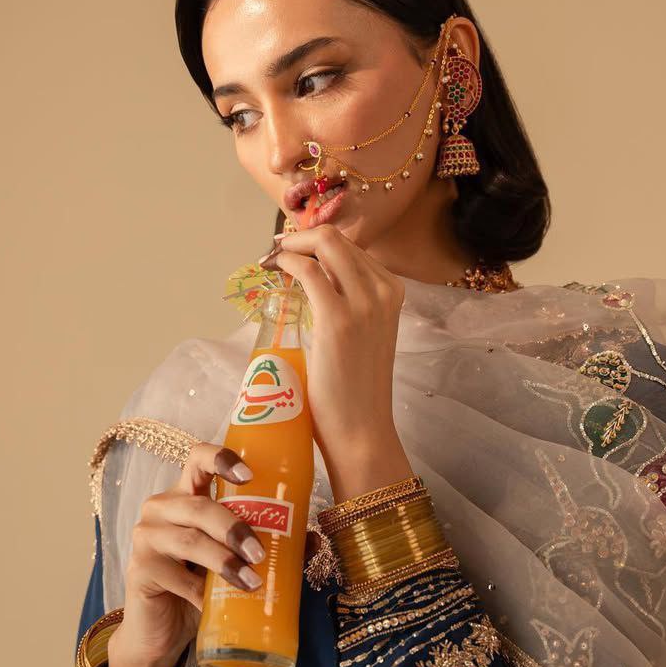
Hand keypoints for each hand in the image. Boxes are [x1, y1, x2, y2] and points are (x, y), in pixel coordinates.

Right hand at [106, 443, 314, 666]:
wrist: (164, 630)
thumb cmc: (202, 585)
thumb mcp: (236, 561)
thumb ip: (272, 546)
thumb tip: (315, 540)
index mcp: (188, 495)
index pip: (198, 458)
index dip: (222, 459)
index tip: (250, 475)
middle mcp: (162, 508)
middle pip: (200, 506)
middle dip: (234, 528)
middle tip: (260, 553)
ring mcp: (146, 537)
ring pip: (190, 541)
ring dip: (223, 560)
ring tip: (251, 580)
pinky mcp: (138, 569)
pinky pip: (175, 577)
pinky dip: (200, 593)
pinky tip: (214, 605)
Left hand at [260, 224, 409, 488]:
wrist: (362, 428)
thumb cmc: (356, 388)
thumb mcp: (363, 334)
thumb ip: (349, 304)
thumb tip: (316, 280)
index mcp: (392, 292)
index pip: (351, 247)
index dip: (316, 243)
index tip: (292, 251)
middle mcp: (383, 291)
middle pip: (337, 238)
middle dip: (300, 237)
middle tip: (276, 251)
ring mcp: (363, 303)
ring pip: (325, 244)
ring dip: (291, 245)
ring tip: (273, 260)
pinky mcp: (337, 319)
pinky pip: (308, 269)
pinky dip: (287, 260)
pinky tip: (275, 268)